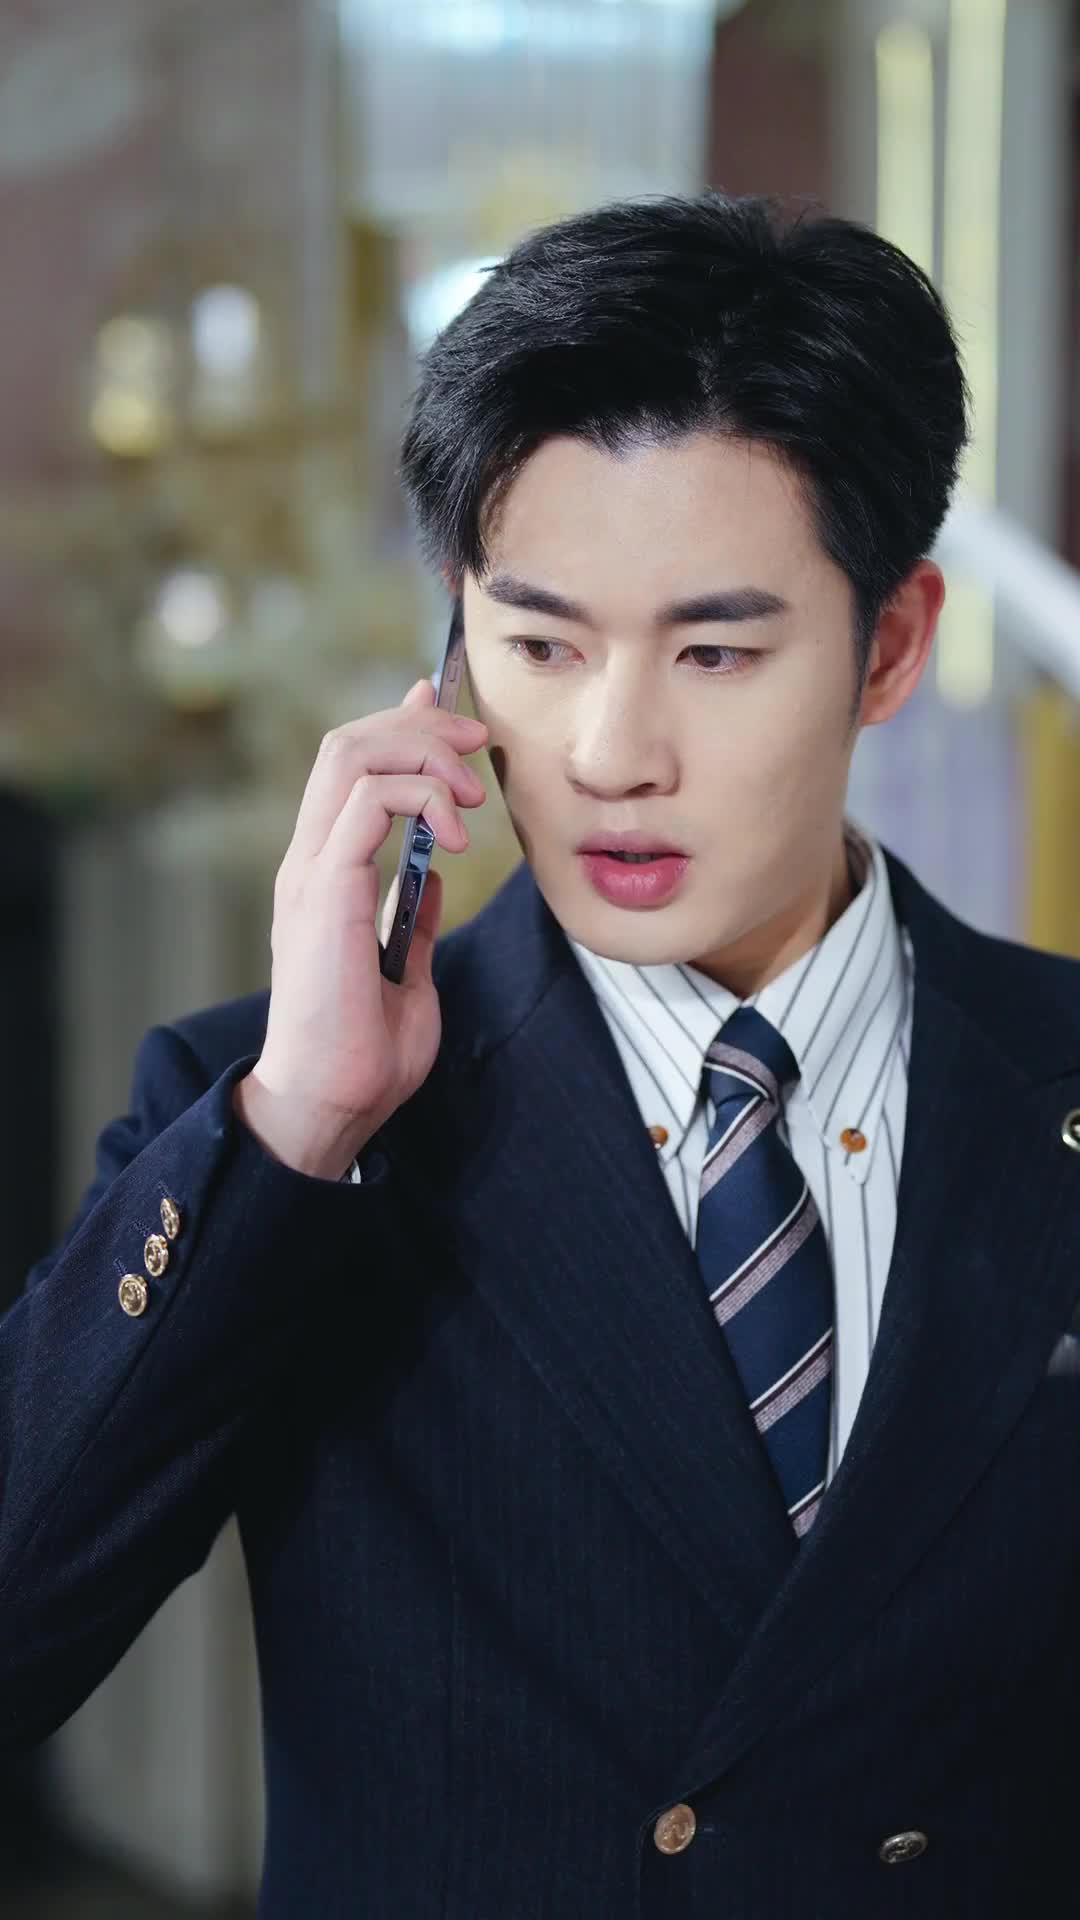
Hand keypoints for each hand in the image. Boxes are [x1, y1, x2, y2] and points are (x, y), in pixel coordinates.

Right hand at [234, 678, 487, 1178]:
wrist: (330, 1104)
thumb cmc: (364, 1055)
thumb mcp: (406, 973)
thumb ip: (411, 919)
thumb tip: (431, 878)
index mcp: (323, 875)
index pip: (351, 770)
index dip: (400, 726)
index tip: (449, 714)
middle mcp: (308, 862)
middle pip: (349, 744)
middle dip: (420, 726)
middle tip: (478, 745)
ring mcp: (310, 872)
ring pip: (353, 755)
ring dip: (424, 754)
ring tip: (472, 796)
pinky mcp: (324, 890)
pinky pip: (370, 802)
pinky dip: (421, 796)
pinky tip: (455, 834)